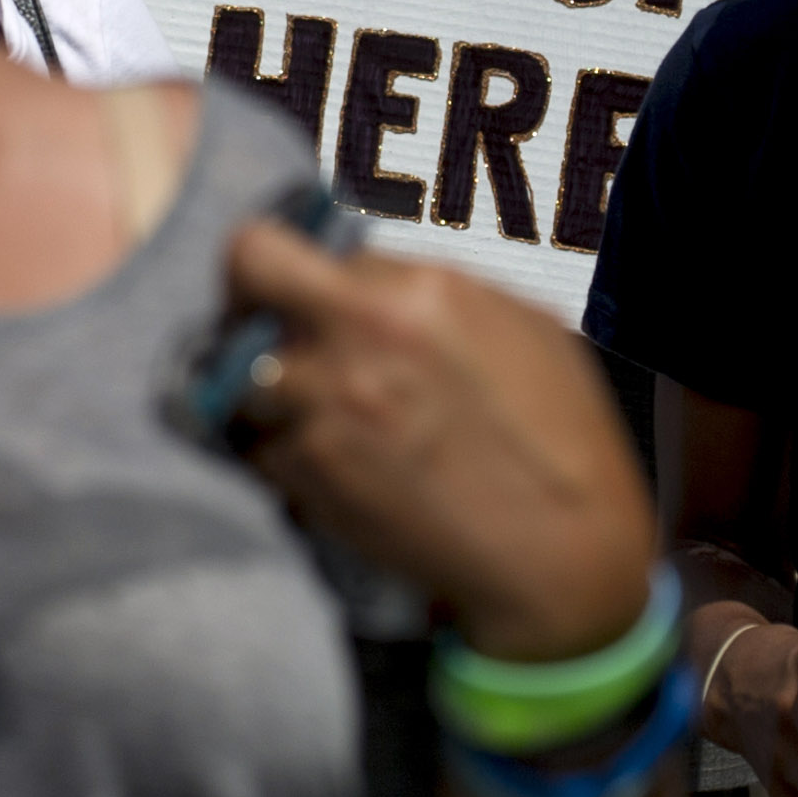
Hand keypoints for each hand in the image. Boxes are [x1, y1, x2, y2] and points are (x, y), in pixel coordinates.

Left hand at [219, 219, 650, 664]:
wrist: (560, 553)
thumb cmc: (559, 435)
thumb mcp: (519, 326)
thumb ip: (427, 289)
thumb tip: (366, 273)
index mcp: (413, 292)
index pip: (290, 243)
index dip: (285, 265)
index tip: (287, 282)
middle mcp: (356, 342)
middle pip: (245, 280)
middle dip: (246, 296)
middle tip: (260, 320)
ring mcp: (324, 413)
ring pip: (237, 374)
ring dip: (259, 384)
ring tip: (302, 401)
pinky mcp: (309, 481)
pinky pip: (261, 448)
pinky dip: (282, 449)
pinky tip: (331, 458)